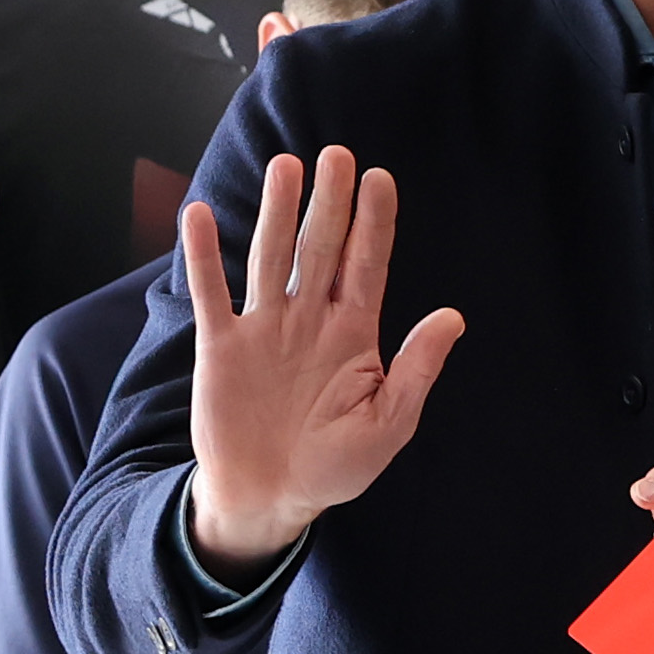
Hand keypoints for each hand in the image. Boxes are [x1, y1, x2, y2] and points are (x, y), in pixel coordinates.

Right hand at [179, 148, 465, 571]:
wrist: (269, 498)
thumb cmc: (333, 466)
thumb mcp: (388, 424)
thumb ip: (417, 369)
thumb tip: (453, 316)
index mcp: (353, 335)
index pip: (366, 266)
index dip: (374, 223)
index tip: (380, 179)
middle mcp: (308, 321)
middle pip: (320, 249)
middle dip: (329, 203)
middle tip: (336, 155)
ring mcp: (264, 329)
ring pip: (271, 258)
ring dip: (277, 213)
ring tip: (286, 167)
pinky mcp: (222, 347)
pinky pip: (211, 293)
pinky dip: (204, 256)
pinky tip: (201, 215)